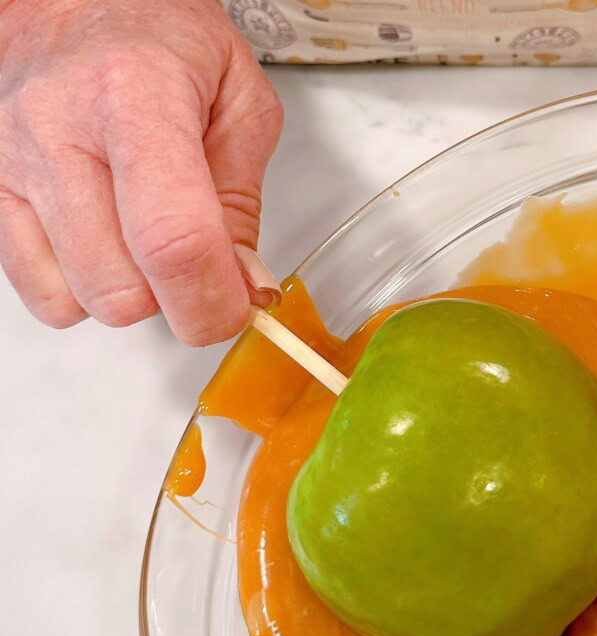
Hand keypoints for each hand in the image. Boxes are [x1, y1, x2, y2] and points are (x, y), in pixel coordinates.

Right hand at [0, 0, 282, 344]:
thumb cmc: (158, 36)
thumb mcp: (239, 99)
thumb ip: (244, 201)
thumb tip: (246, 287)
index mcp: (135, 94)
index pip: (172, 240)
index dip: (211, 302)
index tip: (236, 310)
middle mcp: (57, 127)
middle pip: (122, 289)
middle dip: (175, 297)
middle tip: (195, 259)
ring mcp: (12, 161)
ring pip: (79, 299)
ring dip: (130, 292)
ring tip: (146, 237)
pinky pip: (39, 292)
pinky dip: (83, 289)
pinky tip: (107, 245)